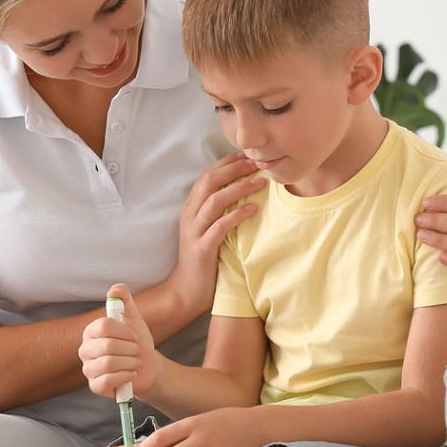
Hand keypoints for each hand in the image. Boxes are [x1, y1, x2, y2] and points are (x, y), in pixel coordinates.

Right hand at [79, 284, 161, 396]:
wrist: (147, 367)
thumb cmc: (137, 343)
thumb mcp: (134, 319)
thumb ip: (125, 301)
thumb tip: (116, 288)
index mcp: (91, 331)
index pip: (103, 326)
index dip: (124, 331)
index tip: (134, 335)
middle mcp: (85, 349)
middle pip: (107, 346)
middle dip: (130, 349)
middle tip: (136, 351)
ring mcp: (88, 369)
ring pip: (108, 364)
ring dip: (130, 363)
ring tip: (135, 362)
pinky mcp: (95, 386)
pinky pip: (107, 381)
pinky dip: (125, 376)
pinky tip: (131, 374)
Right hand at [166, 153, 265, 313]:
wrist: (186, 291)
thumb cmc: (204, 260)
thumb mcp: (209, 229)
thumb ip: (220, 211)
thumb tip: (245, 192)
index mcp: (191, 207)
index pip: (207, 175)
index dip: (228, 162)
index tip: (249, 155)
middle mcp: (190, 215)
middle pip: (210, 181)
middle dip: (235, 169)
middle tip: (257, 163)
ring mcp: (194, 231)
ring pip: (215, 200)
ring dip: (239, 188)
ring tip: (260, 182)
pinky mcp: (202, 248)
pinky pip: (220, 226)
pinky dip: (237, 215)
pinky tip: (253, 209)